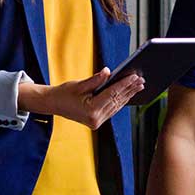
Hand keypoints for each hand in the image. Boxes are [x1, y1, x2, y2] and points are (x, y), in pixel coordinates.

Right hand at [21, 68, 144, 129]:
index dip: (124, 84)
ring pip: (117, 106)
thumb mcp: (79, 85)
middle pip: (117, 101)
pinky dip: (121, 100)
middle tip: (141, 80)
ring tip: (138, 86)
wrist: (53, 104)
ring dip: (128, 95)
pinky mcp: (97, 121)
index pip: (112, 94)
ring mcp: (97, 122)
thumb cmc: (64, 93)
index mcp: (91, 111)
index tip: (134, 76)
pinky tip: (128, 93)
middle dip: (130, 89)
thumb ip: (96, 80)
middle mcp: (96, 119)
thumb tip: (108, 72)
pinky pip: (113, 109)